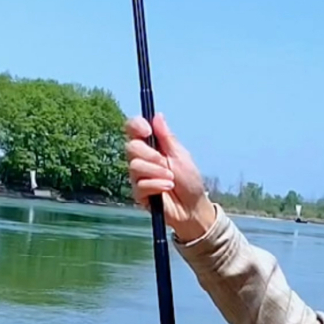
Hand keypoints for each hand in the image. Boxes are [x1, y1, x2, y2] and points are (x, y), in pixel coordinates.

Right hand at [124, 114, 215, 241]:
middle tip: (165, 163)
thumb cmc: (189, 181)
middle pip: (131, 147)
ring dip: (156, 172)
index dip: (136, 125)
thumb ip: (167, 137)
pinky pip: (140, 184)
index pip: (133, 129)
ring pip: (135, 166)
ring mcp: (139, 176)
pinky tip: (168, 188)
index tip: (147, 130)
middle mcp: (142, 159)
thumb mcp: (181, 155)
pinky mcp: (139, 193)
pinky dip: (156, 185)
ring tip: (171, 179)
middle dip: (150, 155)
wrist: (193, 207)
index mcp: (152, 146)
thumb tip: (157, 116)